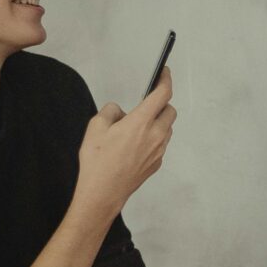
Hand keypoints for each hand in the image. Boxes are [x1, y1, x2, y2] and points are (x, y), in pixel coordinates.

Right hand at [75, 69, 174, 216]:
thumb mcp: (95, 127)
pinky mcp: (157, 163)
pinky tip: (134, 145)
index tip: (164, 72)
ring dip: (157, 122)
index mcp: (141, 122)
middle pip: (170, 111)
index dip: (165, 80)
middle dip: (161, 104)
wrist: (103, 193)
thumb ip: (110, 112)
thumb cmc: (98, 162)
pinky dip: (153, 138)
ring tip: (134, 128)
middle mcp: (155, 135)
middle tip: (145, 105)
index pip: (162, 94)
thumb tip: (120, 111)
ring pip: (167, 128)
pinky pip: (161, 144)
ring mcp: (159, 151)